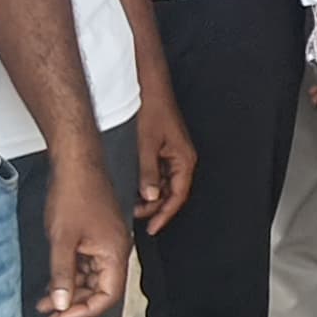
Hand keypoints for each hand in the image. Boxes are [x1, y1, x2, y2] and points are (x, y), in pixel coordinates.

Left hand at [39, 150, 132, 316]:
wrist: (76, 164)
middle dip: (75, 308)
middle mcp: (115, 251)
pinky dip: (69, 278)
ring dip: (70, 294)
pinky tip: (51, 284)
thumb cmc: (74, 194)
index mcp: (115, 253)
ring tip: (45, 305)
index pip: (107, 296)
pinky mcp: (95, 238)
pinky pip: (86, 266)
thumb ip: (62, 274)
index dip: (84, 313)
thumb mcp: (63, 239)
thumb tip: (61, 304)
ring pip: (92, 280)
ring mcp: (105, 244)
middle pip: (101, 292)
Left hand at [128, 84, 197, 235]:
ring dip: (150, 196)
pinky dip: (148, 183)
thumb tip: (151, 196)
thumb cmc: (152, 110)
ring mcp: (173, 154)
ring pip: (164, 184)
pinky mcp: (163, 149)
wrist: (149, 87)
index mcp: (184, 159)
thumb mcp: (147, 145)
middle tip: (136, 218)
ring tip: (132, 205)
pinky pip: (159, 173)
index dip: (165, 215)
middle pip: (172, 192)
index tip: (152, 228)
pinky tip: (134, 187)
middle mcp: (181, 159)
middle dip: (155, 207)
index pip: (178, 196)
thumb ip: (149, 172)